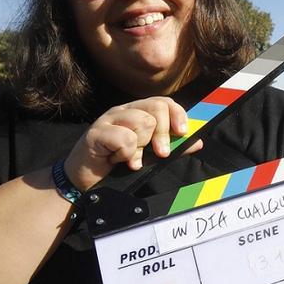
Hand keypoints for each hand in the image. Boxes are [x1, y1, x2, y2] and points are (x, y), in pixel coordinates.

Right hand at [63, 97, 202, 191]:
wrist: (86, 181)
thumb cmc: (118, 165)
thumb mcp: (150, 156)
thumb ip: (173, 148)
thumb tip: (197, 142)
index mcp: (137, 112)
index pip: (164, 102)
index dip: (177, 115)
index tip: (183, 132)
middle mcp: (123, 111)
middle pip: (156, 108)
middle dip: (163, 134)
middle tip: (160, 153)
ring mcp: (108, 119)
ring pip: (142, 122)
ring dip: (140, 147)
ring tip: (129, 158)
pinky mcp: (96, 133)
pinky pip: (125, 138)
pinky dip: (125, 154)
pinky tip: (116, 160)